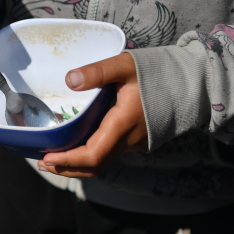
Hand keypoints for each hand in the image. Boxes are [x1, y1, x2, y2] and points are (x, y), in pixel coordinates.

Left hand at [38, 52, 147, 177]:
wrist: (190, 84)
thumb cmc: (158, 72)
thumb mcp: (125, 65)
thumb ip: (98, 72)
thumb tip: (69, 80)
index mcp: (123, 124)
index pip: (92, 154)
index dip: (68, 160)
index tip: (47, 157)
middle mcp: (129, 140)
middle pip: (94, 166)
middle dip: (67, 168)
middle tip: (43, 162)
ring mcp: (134, 143)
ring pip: (102, 162)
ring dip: (77, 164)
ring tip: (55, 158)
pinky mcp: (138, 140)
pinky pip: (110, 153)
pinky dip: (90, 155)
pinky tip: (78, 145)